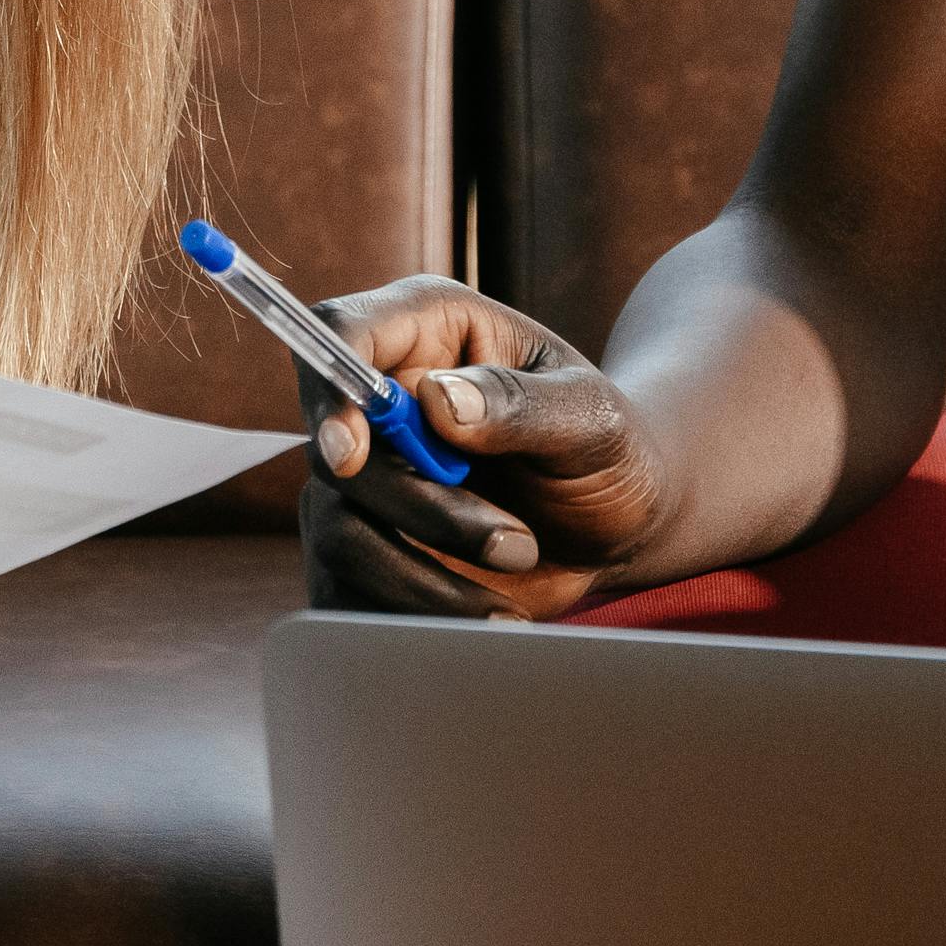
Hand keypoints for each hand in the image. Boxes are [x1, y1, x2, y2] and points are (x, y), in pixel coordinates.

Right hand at [294, 277, 666, 620]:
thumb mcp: (591, 417)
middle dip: (420, 510)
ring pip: (341, 533)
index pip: (339, 333)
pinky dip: (418, 614)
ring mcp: (368, 481)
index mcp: (428, 331)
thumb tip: (436, 398)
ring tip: (520, 568)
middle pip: (335, 454)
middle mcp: (381, 401)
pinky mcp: (367, 551)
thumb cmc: (606, 448)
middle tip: (514, 541)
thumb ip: (519, 402)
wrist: (616, 524)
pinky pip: (350, 594)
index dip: (329, 387)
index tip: (350, 452)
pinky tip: (490, 614)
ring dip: (428, 572)